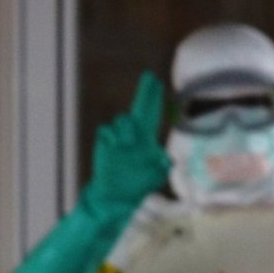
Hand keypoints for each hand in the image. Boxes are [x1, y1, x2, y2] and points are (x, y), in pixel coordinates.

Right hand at [82, 73, 172, 214]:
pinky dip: (112, 136)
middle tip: (150, 76)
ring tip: (127, 144)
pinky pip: (107, 129)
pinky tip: (115, 146)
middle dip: (145, 92)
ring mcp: (118, 138)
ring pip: (123, 120)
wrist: (114, 196)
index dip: (154, 99)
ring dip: (127, 129)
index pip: (152, 115)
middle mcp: (133, 135)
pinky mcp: (105, 142)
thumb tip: (168, 159)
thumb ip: (162, 169)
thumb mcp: (153, 179)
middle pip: (139, 109)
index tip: (158, 83)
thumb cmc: (135, 188)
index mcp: (147, 141)